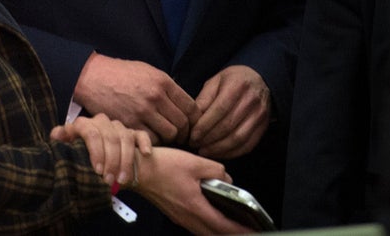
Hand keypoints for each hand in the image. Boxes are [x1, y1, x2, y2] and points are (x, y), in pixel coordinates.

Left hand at [50, 113, 151, 187]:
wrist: (102, 168)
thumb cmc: (82, 161)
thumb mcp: (70, 155)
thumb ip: (63, 145)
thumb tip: (56, 135)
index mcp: (83, 125)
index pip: (90, 131)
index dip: (95, 150)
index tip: (97, 170)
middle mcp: (101, 123)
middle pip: (110, 137)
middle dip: (111, 161)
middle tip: (108, 180)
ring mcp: (118, 127)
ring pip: (125, 138)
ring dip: (125, 161)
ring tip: (122, 180)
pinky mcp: (133, 134)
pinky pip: (141, 135)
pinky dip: (144, 144)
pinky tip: (145, 155)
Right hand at [73, 54, 197, 144]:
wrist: (94, 77)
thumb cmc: (122, 74)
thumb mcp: (149, 72)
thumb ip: (167, 88)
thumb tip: (183, 105)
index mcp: (163, 82)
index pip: (191, 107)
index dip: (195, 120)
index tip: (192, 125)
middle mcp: (155, 97)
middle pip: (183, 124)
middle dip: (185, 132)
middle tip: (181, 136)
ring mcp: (142, 111)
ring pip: (169, 134)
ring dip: (170, 139)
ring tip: (166, 138)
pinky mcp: (129, 123)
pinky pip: (150, 140)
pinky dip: (153, 142)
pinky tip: (150, 139)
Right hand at [135, 147, 250, 234]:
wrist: (137, 170)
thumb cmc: (160, 166)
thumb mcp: (194, 162)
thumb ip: (215, 170)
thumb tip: (226, 177)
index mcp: (194, 205)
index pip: (223, 225)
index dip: (240, 230)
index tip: (252, 231)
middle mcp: (186, 216)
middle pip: (213, 234)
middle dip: (231, 234)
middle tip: (246, 231)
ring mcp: (179, 217)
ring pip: (203, 232)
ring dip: (219, 232)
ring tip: (231, 226)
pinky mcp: (173, 213)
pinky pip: (194, 226)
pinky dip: (207, 226)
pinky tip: (210, 217)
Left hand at [188, 65, 269, 159]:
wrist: (259, 81)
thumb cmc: (233, 81)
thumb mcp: (215, 81)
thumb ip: (204, 99)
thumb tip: (192, 120)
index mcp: (237, 86)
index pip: (219, 109)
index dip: (204, 125)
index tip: (192, 135)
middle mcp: (251, 100)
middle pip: (228, 126)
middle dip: (208, 139)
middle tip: (194, 144)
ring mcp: (259, 115)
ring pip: (238, 139)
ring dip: (218, 149)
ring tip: (204, 150)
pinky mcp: (263, 128)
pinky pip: (247, 146)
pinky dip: (231, 153)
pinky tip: (218, 153)